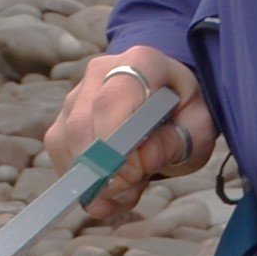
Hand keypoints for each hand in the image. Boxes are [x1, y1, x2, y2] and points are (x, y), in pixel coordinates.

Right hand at [42, 45, 213, 218]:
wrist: (169, 105)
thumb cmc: (184, 113)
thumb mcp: (197, 129)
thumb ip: (176, 141)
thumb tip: (140, 159)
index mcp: (141, 63)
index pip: (112, 101)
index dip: (115, 145)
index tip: (135, 174)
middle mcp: (102, 72)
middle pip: (81, 124)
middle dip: (102, 169)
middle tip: (132, 190)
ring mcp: (77, 94)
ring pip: (66, 142)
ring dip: (93, 179)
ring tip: (129, 190)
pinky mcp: (63, 119)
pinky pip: (59, 154)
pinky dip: (82, 183)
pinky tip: (111, 192)